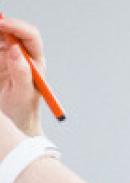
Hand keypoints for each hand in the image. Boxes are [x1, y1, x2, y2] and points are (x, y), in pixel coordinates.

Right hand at [0, 16, 42, 136]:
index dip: (16, 26)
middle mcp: (23, 55)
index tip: (1, 25)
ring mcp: (8, 56)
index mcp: (35, 62)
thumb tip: (16, 50)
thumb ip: (21, 73)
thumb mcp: (23, 94)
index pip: (30, 36)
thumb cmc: (23, 110)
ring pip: (0, 37)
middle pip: (11, 31)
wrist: (13, 121)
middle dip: (0, 26)